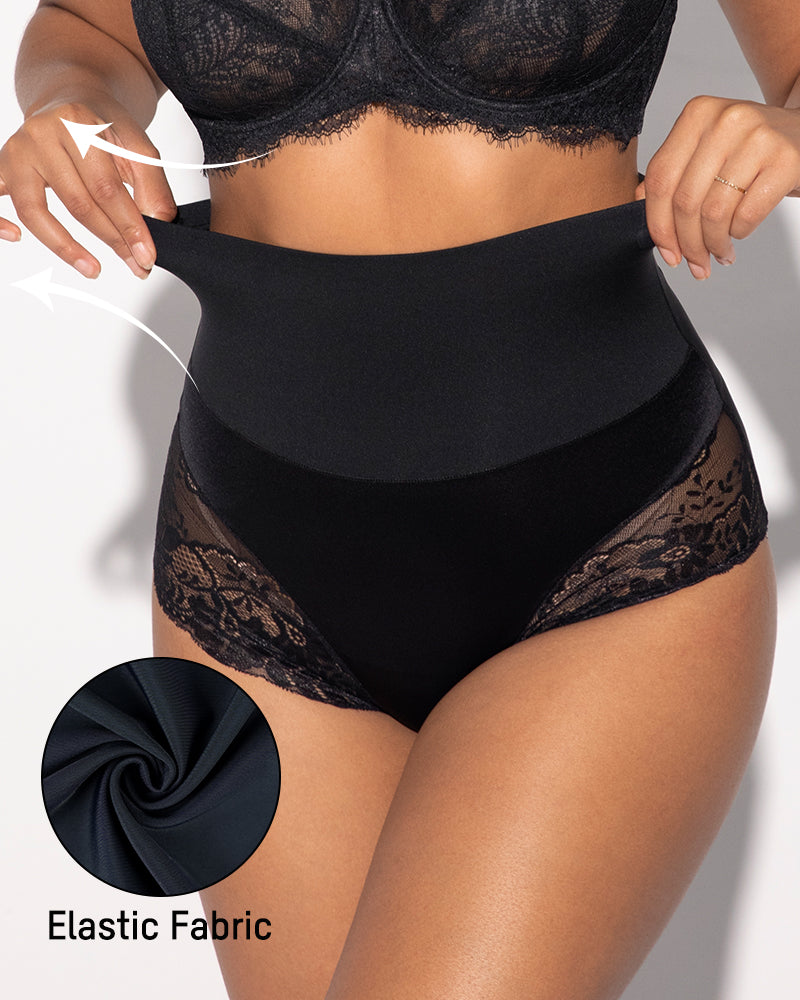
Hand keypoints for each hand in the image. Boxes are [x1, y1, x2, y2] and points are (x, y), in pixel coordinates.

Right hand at [0, 97, 176, 277]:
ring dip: (65, 247)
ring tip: (94, 269)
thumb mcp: (138, 146)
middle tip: (136, 265)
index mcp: (78, 124)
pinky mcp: (2, 166)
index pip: (106, 188)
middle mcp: (41, 134)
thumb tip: (158, 225)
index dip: (130, 227)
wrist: (72, 97)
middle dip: (111, 240)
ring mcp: (17, 151)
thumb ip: (153, 186)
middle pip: (77, 203)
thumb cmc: (104, 127)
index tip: (147, 255)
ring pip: (35, 210)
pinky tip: (16, 238)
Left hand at [636, 95, 799, 278]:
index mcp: (697, 114)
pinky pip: (746, 215)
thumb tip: (637, 206)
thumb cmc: (751, 151)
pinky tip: (738, 236)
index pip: (660, 179)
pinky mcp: (785, 159)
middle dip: (686, 243)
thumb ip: (674, 172)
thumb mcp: (709, 149)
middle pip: (685, 201)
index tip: (666, 252)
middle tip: (694, 263)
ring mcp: (758, 137)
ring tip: (718, 253)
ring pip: (714, 212)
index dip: (657, 224)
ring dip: (712, 244)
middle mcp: (725, 120)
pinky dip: (738, 234)